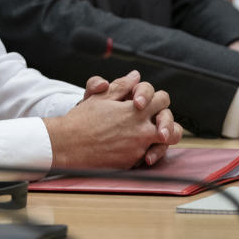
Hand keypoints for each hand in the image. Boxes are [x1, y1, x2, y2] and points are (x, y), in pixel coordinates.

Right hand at [45, 70, 182, 170]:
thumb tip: (135, 76)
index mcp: (135, 111)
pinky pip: (149, 156)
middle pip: (170, 123)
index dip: (156, 98)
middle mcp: (141, 130)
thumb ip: (121, 86)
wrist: (68, 145)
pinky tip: (135, 147)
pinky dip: (145, 151)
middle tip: (157, 121)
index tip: (148, 102)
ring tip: (153, 136)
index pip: (162, 100)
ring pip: (164, 143)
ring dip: (161, 138)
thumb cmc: (82, 120)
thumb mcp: (101, 97)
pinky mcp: (132, 162)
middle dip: (165, 120)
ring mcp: (138, 148)